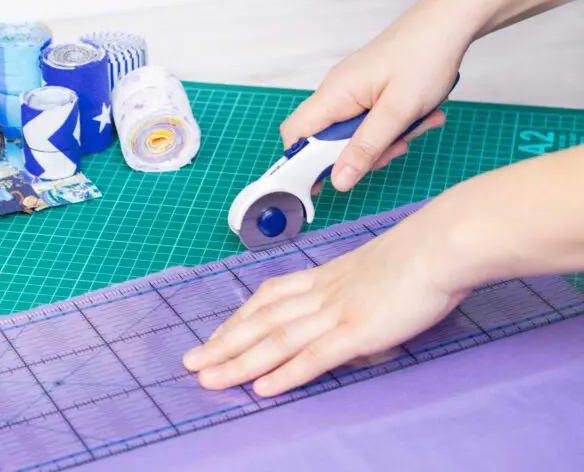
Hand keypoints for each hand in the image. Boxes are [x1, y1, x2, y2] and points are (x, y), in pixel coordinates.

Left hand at [182, 219, 469, 396]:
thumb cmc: (418, 256)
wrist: (440, 245)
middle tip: (192, 361)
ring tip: (209, 379)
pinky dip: (284, 374)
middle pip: (261, 320)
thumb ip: (356, 298)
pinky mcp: (357, 330)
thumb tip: (350, 327)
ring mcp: (336, 311)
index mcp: (325, 276)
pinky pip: (313, 356)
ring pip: (276, 339)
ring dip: (239, 361)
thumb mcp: (376, 273)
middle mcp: (321, 293)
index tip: (217, 334)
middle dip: (223, 343)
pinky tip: (262, 388)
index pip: (270, 298)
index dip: (239, 318)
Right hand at [281, 13, 465, 193]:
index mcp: (334, 94)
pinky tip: (419, 117)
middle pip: (327, 140)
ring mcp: (352, 91)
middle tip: (395, 147)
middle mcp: (336, 92)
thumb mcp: (398, 113)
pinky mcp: (368, 91)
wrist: (450, 21)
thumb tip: (337, 182)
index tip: (323, 184)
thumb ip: (365, 149)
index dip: (302, 163)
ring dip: (384, 140)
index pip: (295, 134)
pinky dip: (392, 126)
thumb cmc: (425, 56)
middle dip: (360, 153)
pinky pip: (370, 120)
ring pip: (353, 133)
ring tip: (416, 126)